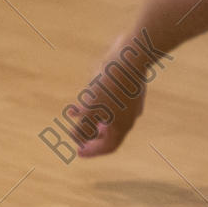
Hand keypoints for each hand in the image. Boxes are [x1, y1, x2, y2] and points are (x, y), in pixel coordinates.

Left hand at [71, 31, 150, 158]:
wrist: (132, 54)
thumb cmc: (111, 85)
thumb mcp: (91, 109)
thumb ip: (83, 127)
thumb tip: (76, 136)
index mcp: (122, 125)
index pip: (108, 146)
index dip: (92, 151)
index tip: (78, 152)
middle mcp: (128, 115)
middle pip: (110, 132)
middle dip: (91, 135)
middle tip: (76, 135)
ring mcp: (130, 100)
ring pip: (109, 114)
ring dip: (92, 116)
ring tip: (75, 112)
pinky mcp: (128, 85)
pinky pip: (111, 98)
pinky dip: (96, 101)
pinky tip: (85, 93)